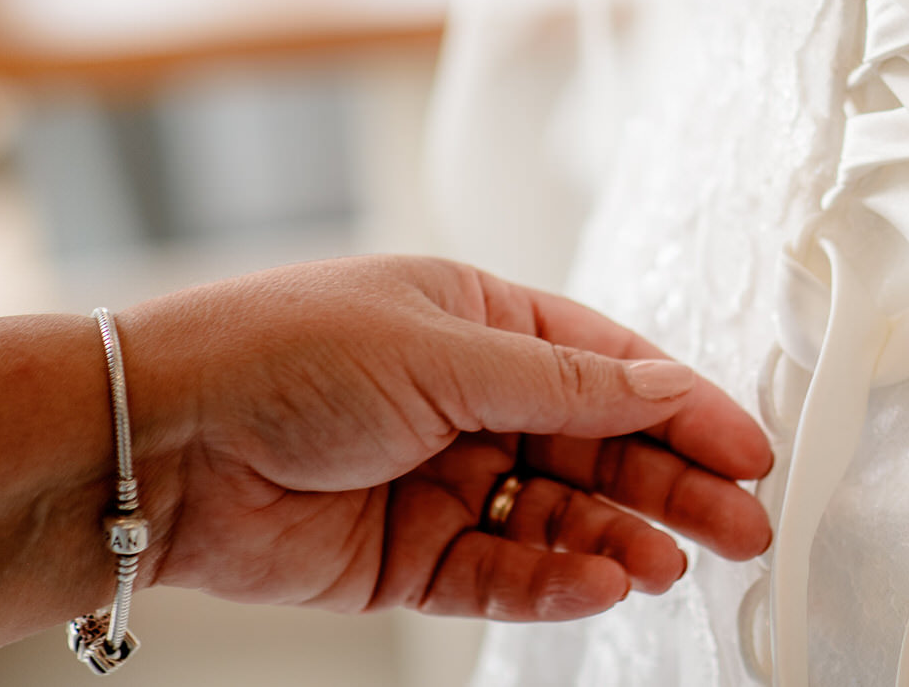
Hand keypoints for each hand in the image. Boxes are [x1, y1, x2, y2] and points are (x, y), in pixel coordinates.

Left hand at [122, 256, 771, 619]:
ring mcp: (448, 481)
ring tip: (667, 563)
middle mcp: (475, 402)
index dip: (686, 408)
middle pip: (603, 451)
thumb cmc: (284, 352)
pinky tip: (595, 583)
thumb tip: (665, 383)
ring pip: (563, 521)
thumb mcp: (446, 348)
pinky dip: (552, 583)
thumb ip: (567, 383)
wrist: (160, 443)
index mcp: (488, 325)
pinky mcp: (413, 557)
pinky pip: (504, 575)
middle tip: (741, 525)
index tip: (749, 450)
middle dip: (675, 487)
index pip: (615, 369)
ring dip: (619, 540)